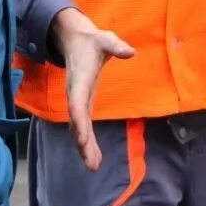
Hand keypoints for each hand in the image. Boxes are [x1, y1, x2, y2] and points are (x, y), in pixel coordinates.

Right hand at [50, 9, 135, 169]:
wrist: (75, 41)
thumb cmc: (92, 42)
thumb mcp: (105, 39)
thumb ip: (116, 46)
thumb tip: (130, 52)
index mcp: (80, 80)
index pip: (77, 102)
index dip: (79, 120)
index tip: (82, 138)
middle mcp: (75, 94)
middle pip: (77, 121)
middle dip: (83, 142)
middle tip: (91, 162)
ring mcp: (77, 100)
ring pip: (78, 127)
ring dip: (84, 147)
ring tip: (93, 166)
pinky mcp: (82, 104)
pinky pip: (81, 126)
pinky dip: (86, 142)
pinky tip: (94, 157)